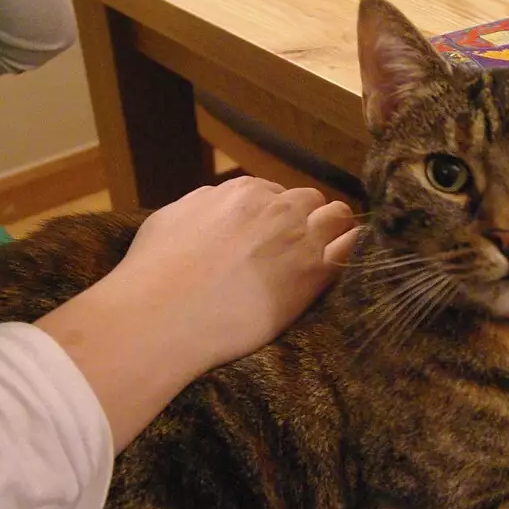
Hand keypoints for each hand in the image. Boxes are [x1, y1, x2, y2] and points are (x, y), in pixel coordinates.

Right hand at [37, 179, 357, 450]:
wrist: (161, 316)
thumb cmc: (153, 273)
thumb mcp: (170, 219)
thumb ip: (202, 206)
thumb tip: (215, 203)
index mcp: (241, 191)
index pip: (273, 193)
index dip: (273, 217)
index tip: (267, 238)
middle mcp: (275, 207)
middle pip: (309, 202)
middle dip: (305, 220)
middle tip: (294, 250)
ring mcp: (298, 238)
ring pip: (337, 218)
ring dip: (334, 232)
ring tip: (326, 255)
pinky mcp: (314, 273)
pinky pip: (352, 248)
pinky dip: (355, 249)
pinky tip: (356, 259)